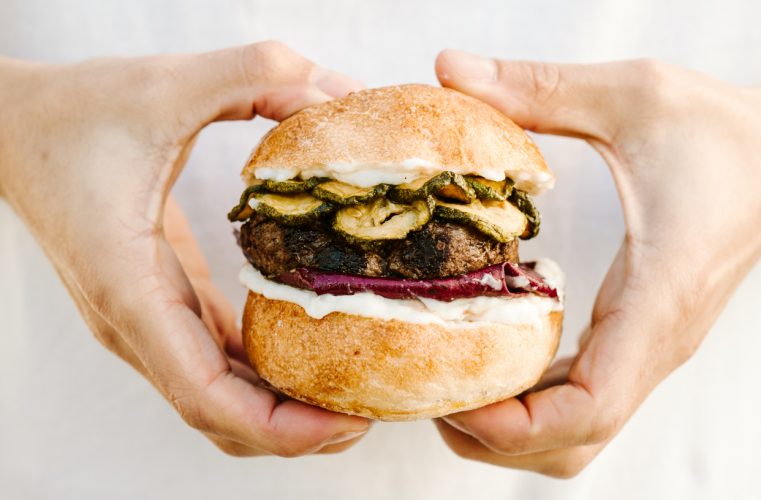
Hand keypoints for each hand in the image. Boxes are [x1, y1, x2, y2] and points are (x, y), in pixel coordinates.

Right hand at [0, 42, 369, 455]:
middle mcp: (135, 322)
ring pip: (219, 398)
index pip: (202, 393)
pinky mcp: (161, 302)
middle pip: (219, 415)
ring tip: (354, 400)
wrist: (13, 126)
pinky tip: (312, 361)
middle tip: (369, 415)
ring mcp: (146, 320)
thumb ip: (256, 74)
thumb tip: (341, 92)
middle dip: (294, 431)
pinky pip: (216, 361)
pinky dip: (263, 378)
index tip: (342, 424)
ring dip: (282, 413)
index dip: (276, 425)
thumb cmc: (75, 113)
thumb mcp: (167, 85)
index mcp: (130, 288)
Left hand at [433, 50, 760, 475]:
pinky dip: (533, 403)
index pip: (590, 408)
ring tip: (448, 392)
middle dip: (495, 439)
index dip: (515, 427)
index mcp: (656, 301)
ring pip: (579, 433)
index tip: (453, 405)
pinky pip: (585, 398)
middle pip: (573, 442)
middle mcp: (653, 342)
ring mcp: (649, 347)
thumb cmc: (725, 132)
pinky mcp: (641, 336)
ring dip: (512, 429)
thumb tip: (450, 69)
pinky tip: (492, 369)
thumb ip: (541, 88)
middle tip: (429, 398)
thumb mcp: (634, 95)